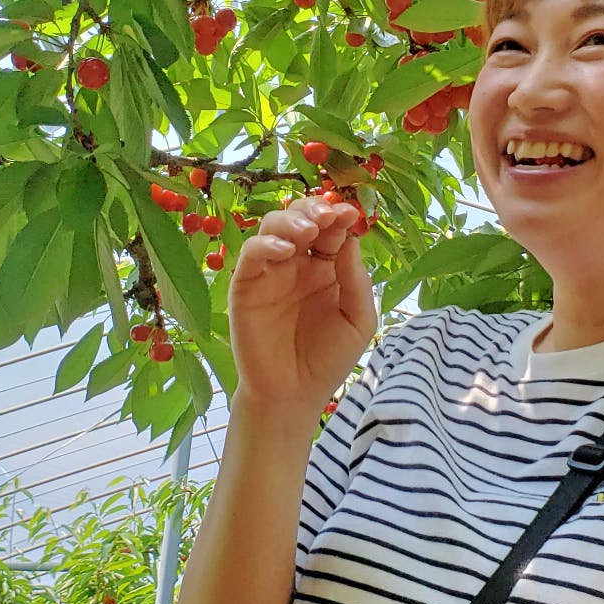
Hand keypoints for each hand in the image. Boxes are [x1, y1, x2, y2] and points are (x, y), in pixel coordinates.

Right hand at [226, 197, 377, 411]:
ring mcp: (270, 271)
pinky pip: (251, 254)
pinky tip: (283, 249)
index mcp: (327, 267)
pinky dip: (264, 244)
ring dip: (290, 220)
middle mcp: (297, 263)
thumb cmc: (328, 359)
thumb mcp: (357, 319)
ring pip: (273, 227)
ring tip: (308, 229)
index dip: (339, 216)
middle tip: (327, 214)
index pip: (331, 230)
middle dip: (314, 208)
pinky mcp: (246, 284)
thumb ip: (356, 280)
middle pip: (301, 218)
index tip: (350, 212)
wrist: (293, 395)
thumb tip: (352, 238)